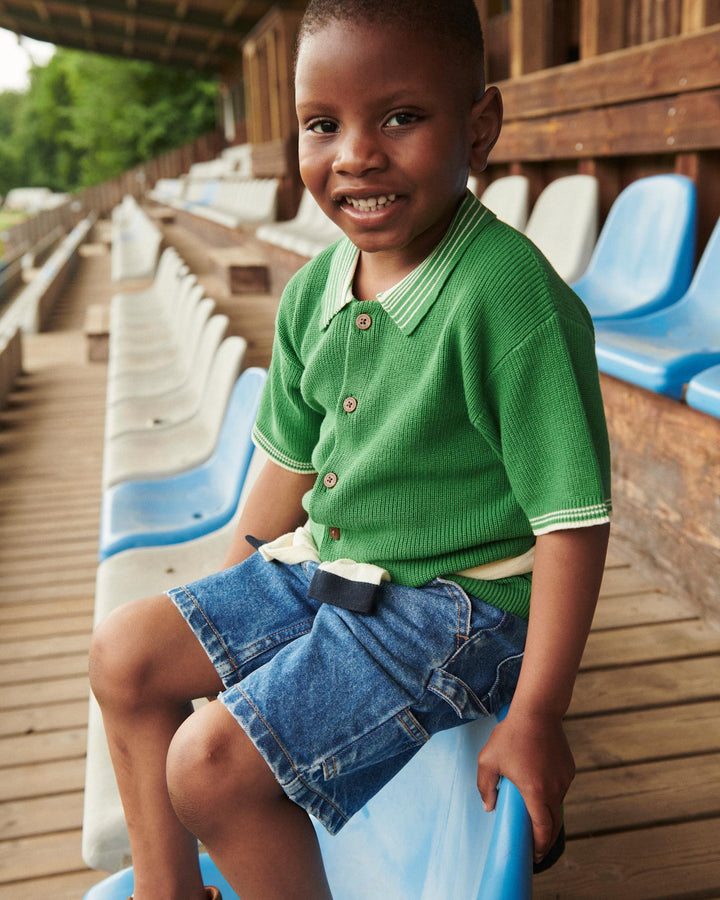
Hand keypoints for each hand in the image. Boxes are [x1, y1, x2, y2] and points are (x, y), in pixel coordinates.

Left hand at [476, 708, 574, 863]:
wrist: (537, 711)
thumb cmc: (510, 735)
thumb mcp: (489, 760)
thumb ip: (485, 786)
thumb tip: (489, 807)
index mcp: (535, 792)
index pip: (543, 830)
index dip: (539, 846)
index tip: (534, 856)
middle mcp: (555, 789)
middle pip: (553, 823)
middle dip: (544, 838)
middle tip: (534, 846)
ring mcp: (564, 779)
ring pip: (557, 804)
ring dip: (546, 812)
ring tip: (532, 813)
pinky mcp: (569, 769)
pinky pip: (560, 788)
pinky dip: (550, 794)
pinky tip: (538, 786)